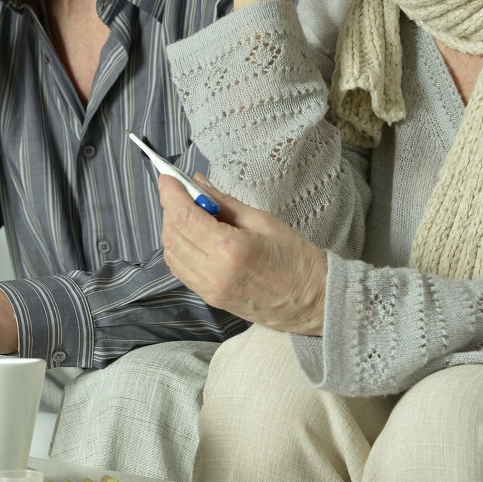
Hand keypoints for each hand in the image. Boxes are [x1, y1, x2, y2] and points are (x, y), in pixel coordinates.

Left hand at [159, 174, 325, 334]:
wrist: (314, 303)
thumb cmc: (298, 261)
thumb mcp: (264, 221)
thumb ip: (225, 202)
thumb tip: (199, 184)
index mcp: (229, 249)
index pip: (183, 216)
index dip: (171, 193)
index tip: (168, 178)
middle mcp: (213, 272)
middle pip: (172, 234)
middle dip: (170, 208)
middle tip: (180, 191)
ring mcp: (210, 290)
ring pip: (171, 254)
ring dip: (172, 229)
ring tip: (188, 212)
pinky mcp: (211, 299)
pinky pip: (181, 270)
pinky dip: (178, 249)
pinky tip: (192, 236)